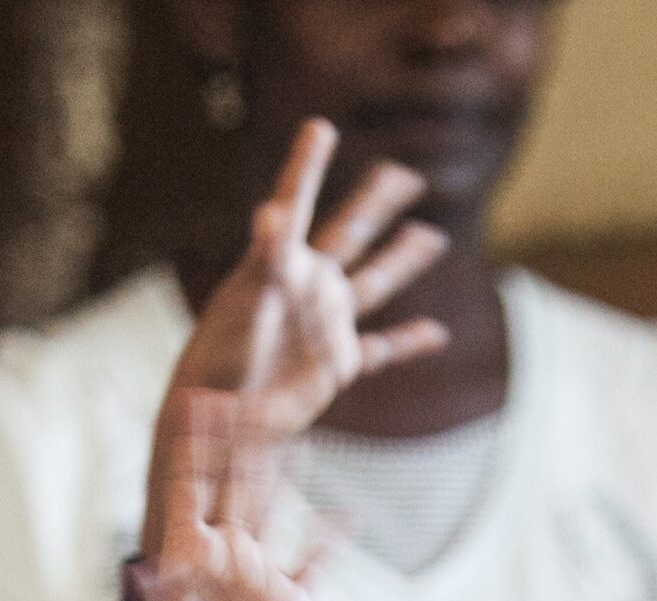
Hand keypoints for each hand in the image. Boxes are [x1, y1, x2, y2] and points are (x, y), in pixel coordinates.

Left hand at [119, 390, 311, 600]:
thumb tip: (138, 568)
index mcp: (185, 559)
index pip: (189, 489)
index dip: (193, 445)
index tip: (196, 398)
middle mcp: (223, 558)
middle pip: (235, 485)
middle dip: (241, 437)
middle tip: (249, 386)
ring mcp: (258, 579)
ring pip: (275, 511)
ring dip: (285, 471)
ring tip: (296, 426)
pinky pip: (314, 566)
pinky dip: (331, 540)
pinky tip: (347, 513)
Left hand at [163, 117, 444, 495]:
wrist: (220, 417)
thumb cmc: (220, 358)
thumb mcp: (243, 303)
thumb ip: (264, 256)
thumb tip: (274, 210)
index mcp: (283, 265)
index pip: (298, 202)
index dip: (307, 164)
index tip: (318, 128)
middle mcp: (308, 287)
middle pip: (352, 234)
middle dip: (376, 203)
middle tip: (404, 174)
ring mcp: (325, 325)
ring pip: (375, 284)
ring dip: (403, 261)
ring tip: (431, 236)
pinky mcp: (336, 366)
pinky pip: (381, 351)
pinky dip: (409, 343)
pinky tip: (437, 334)